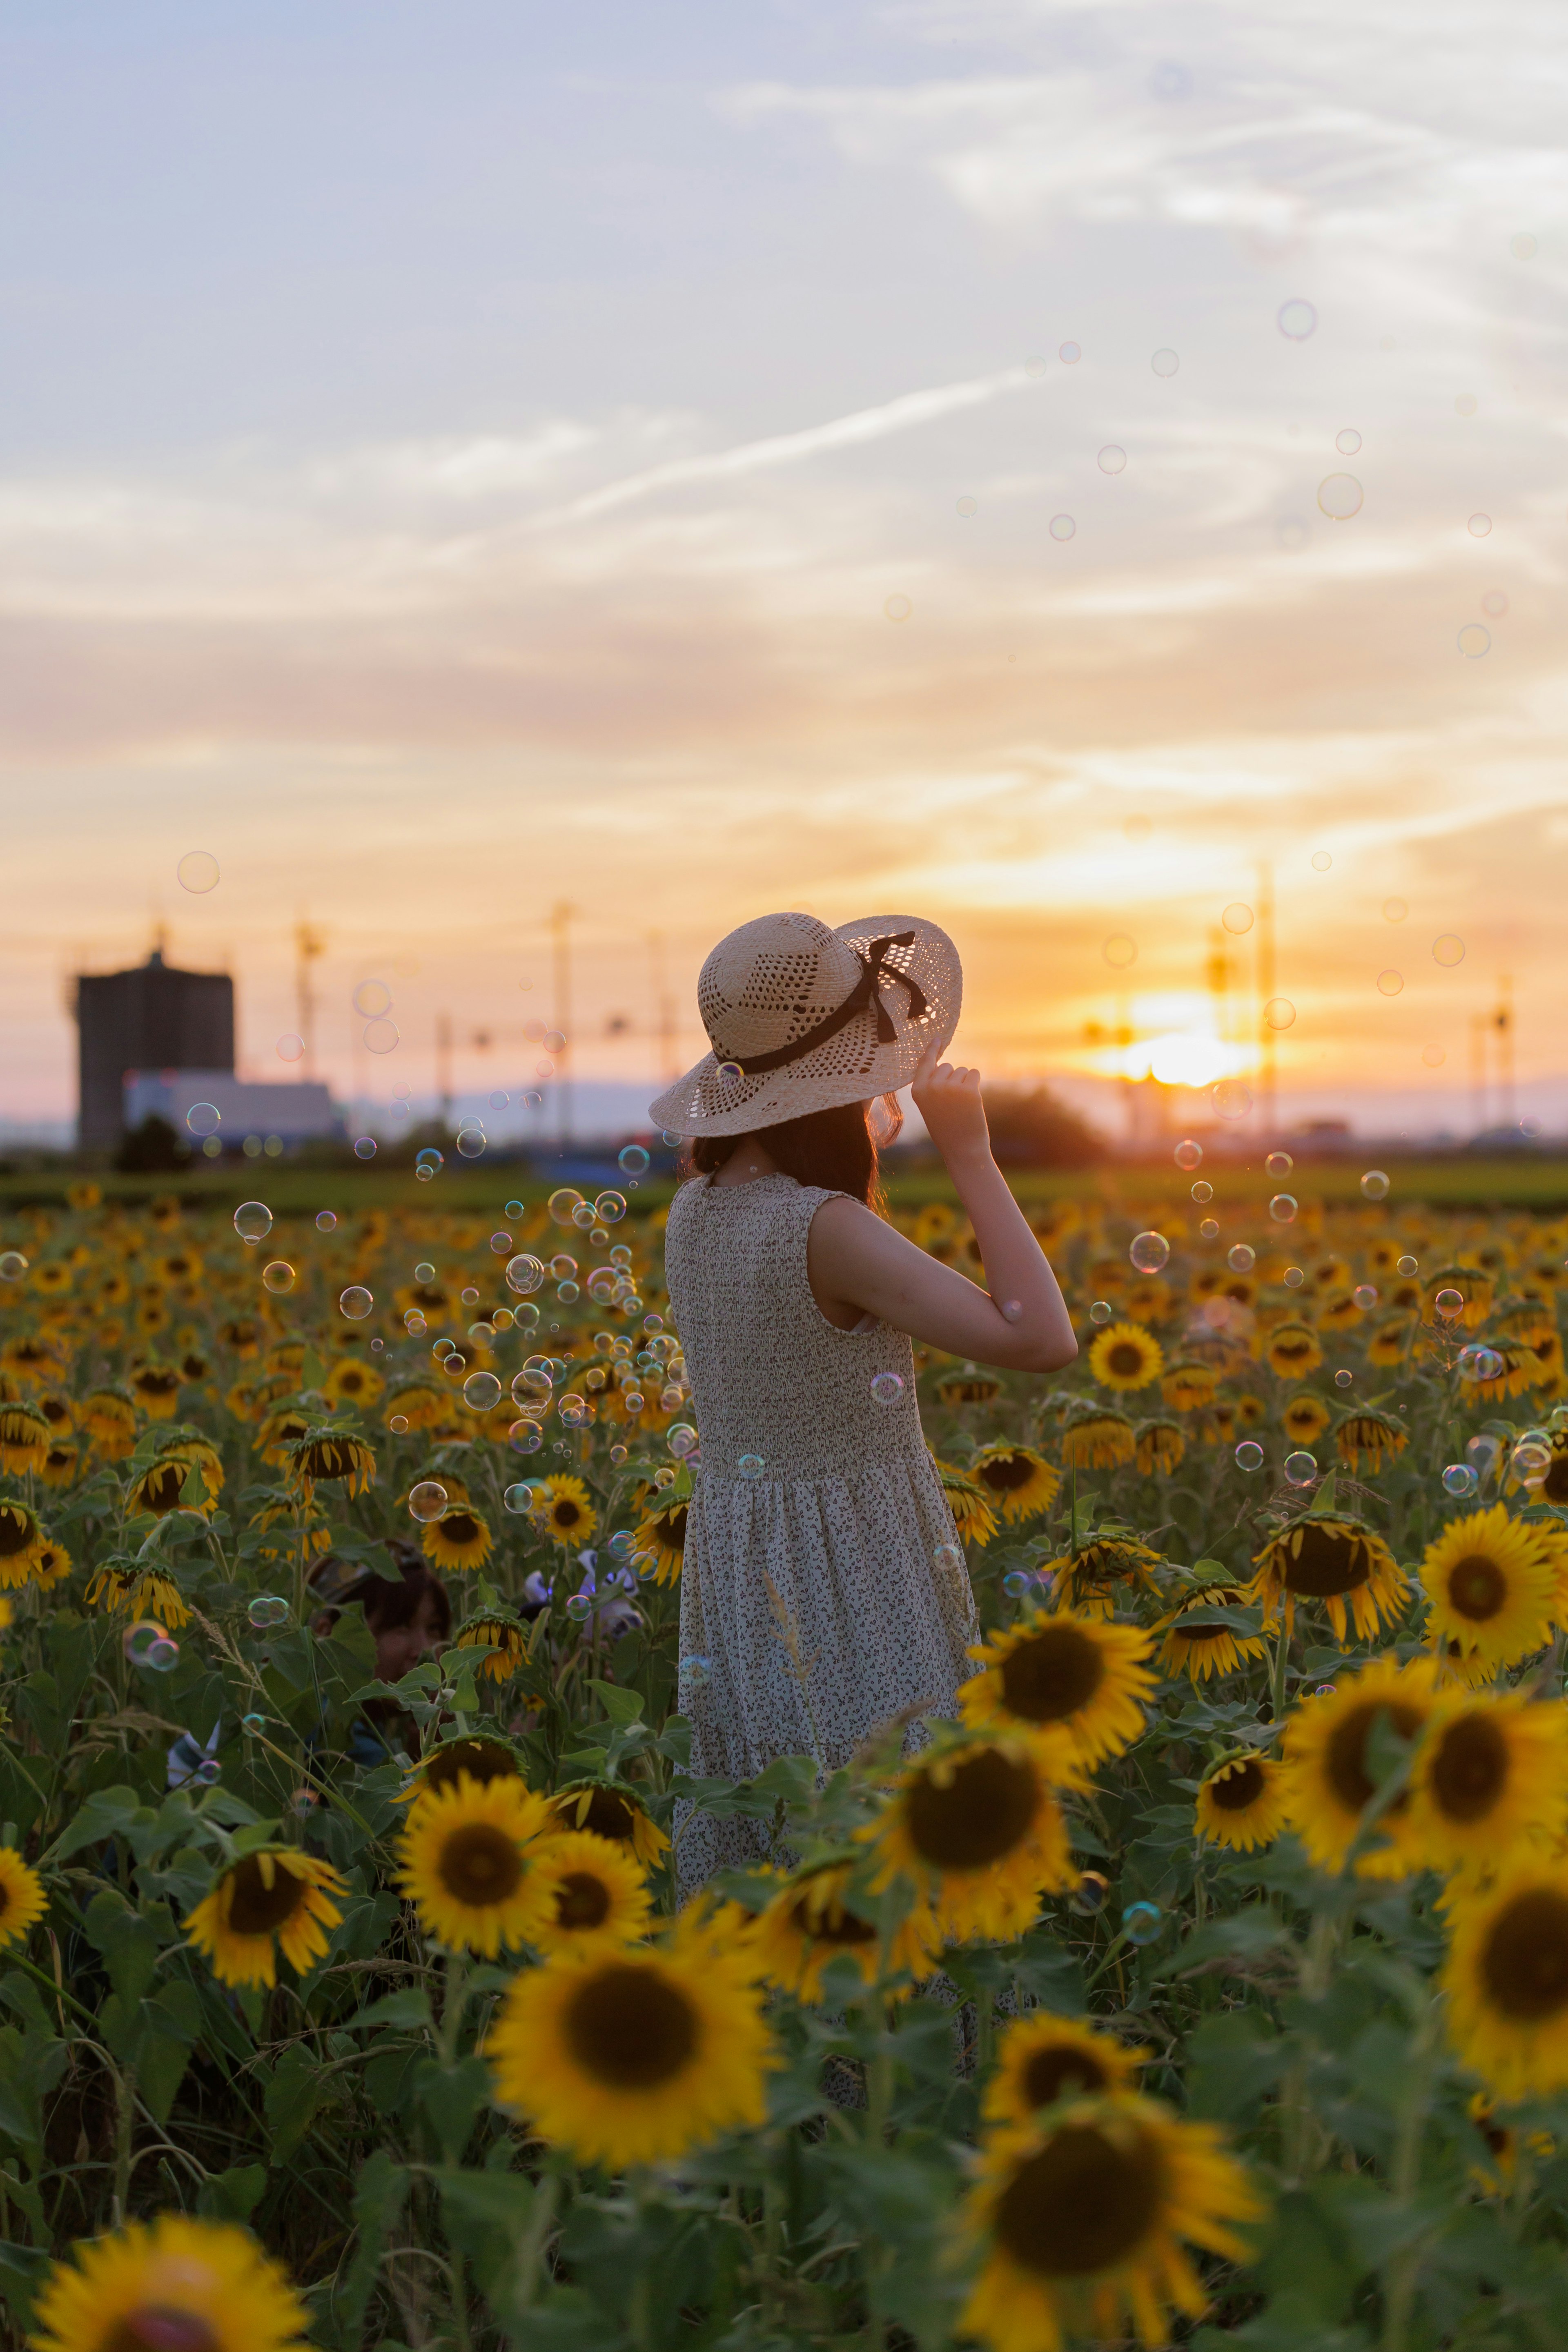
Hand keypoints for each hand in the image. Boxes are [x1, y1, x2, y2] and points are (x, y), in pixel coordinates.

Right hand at [911, 1040, 990, 1166]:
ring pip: (962, 1071)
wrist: (963, 1150)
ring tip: (961, 1106)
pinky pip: (974, 1074)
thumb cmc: (947, 1129)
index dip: (932, 1050)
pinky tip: (972, 1102)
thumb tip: (945, 1065)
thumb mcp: (930, 1107)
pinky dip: (975, 1084)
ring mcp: (950, 1087)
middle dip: (953, 1078)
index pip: (924, 1063)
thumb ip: (932, 1087)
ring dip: (965, 1083)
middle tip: (953, 1103)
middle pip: (946, 1066)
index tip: (937, 1039)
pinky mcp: (969, 1090)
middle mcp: (932, 1087)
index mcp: (917, 1091)